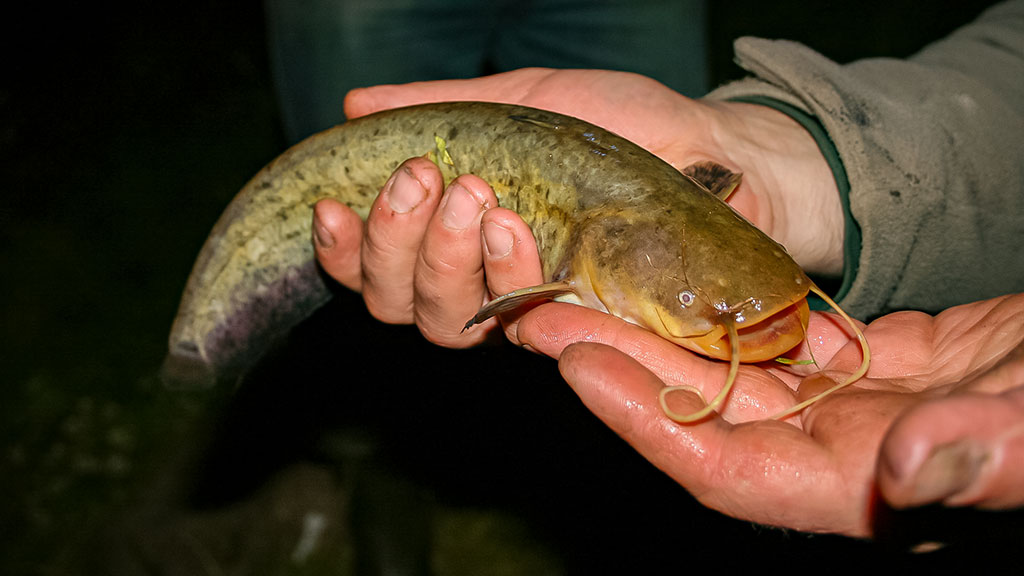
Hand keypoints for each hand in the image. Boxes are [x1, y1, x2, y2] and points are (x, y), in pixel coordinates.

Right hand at [314, 68, 845, 345]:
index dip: (341, 248)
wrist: (711, 153)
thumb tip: (353, 104)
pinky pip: (512, 321)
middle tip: (420, 178)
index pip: (373, 262)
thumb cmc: (620, 128)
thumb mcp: (523, 99)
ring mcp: (524, 304)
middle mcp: (478, 276)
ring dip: (439, 259)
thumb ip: (441, 106)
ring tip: (474, 194)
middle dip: (392, 243)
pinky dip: (502, 272)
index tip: (332, 204)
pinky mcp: (572, 322)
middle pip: (394, 302)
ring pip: (441, 322)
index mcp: (455, 227)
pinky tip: (512, 224)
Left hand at [513, 294, 1023, 536]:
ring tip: (583, 285)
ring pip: (735, 371)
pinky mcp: (883, 364)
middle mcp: (849, 459)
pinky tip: (677, 276)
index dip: (650, 425)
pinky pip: (783, 340)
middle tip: (543, 312)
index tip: (580, 367)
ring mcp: (860, 410)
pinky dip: (729, 309)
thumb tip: (908, 474)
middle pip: (709, 415)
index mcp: (874, 492)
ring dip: (659, 330)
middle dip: (624, 364)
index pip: (731, 472)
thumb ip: (995, 458)